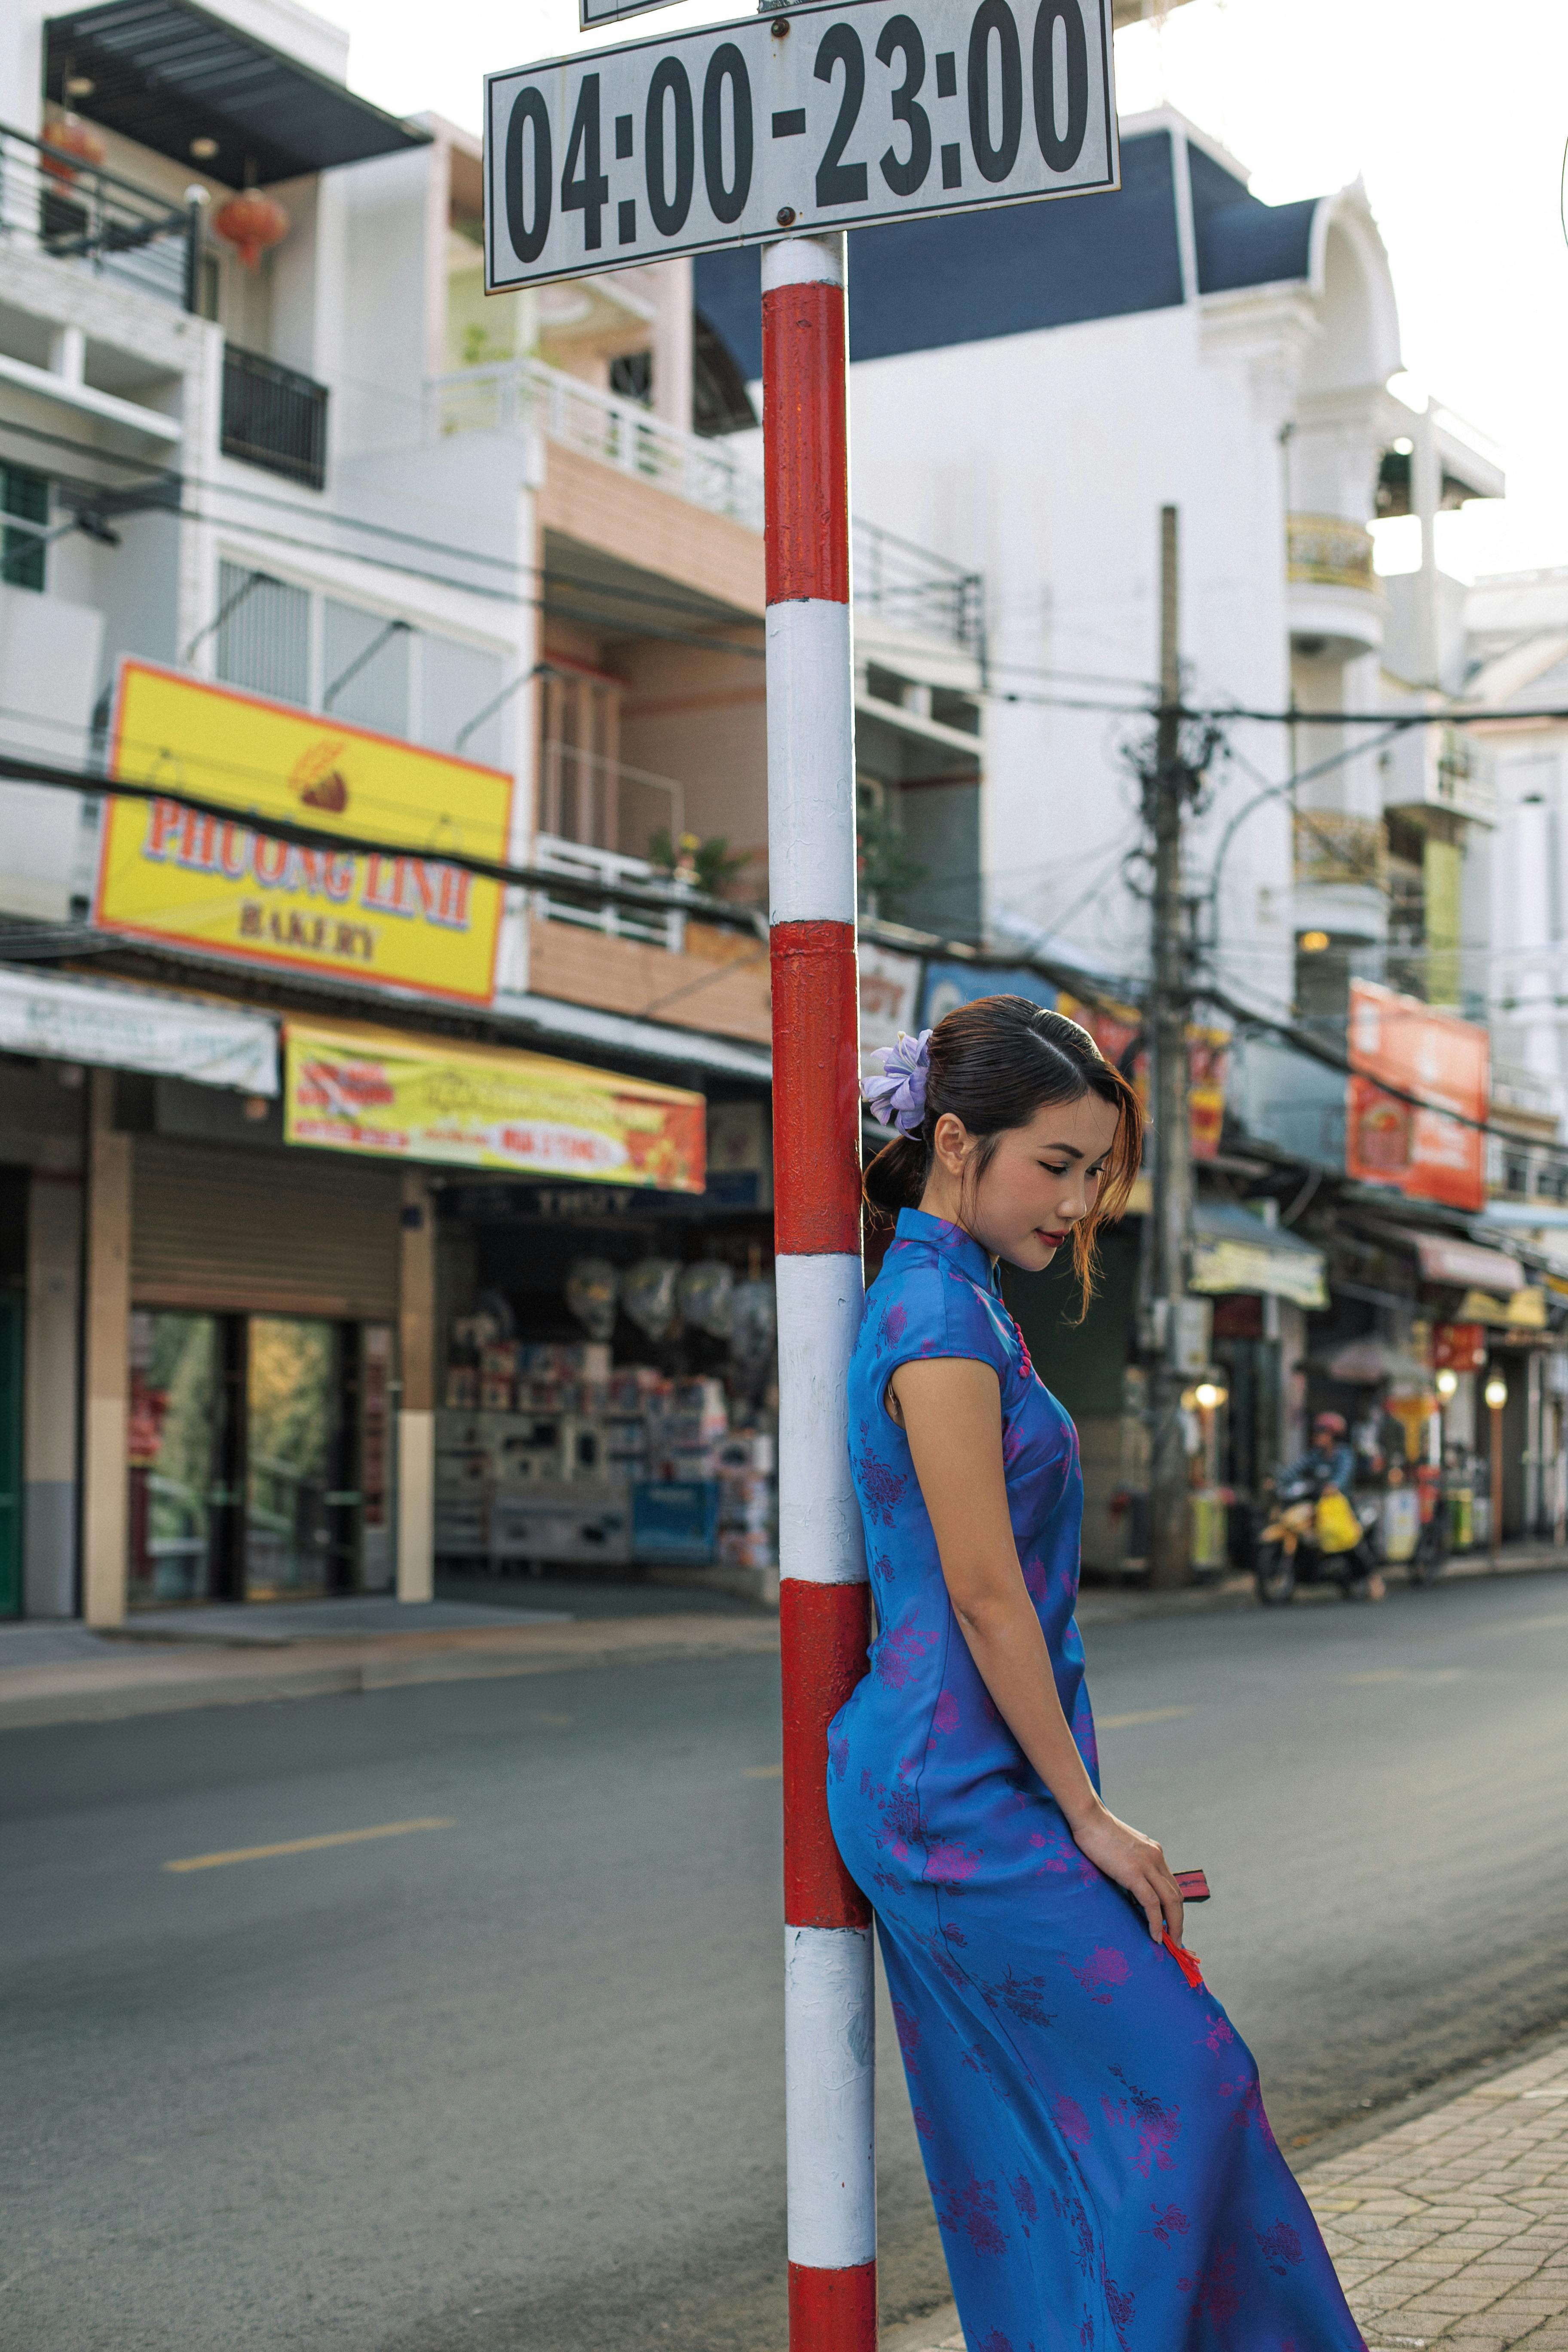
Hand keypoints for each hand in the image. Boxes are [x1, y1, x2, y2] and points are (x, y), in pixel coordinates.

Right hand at [1069, 1802, 1184, 1945]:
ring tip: (1170, 1943)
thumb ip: (1132, 1865)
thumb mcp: (1123, 1849)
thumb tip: (1132, 1889)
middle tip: (1175, 1940)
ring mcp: (1147, 1865)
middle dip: (1178, 1921)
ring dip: (1173, 1926)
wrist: (1088, 1818)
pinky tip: (1155, 1936)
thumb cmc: (1098, 1833)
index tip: (1171, 1925)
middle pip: (1177, 1896)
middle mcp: (1156, 1858)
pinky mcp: (1134, 1873)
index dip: (1174, 1908)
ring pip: (1170, 1902)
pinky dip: (1156, 1923)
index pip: (1172, 1886)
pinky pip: (1152, 1903)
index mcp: (1155, 1852)